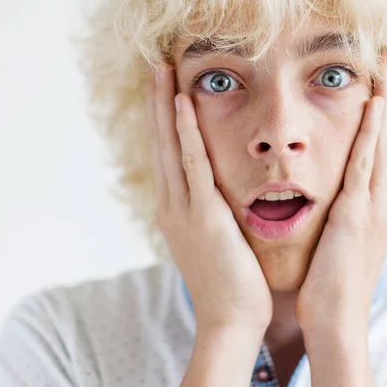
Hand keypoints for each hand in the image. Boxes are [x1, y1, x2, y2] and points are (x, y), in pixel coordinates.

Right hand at [147, 64, 272, 331]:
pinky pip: (193, 165)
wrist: (232, 321)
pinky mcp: (203, 215)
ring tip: (161, 69)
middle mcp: (172, 204)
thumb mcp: (216, 242)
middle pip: (160, 142)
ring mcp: (183, 209)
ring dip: (165, 105)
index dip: (165, 119)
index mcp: (177, 210)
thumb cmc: (232, 283)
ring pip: (170, 145)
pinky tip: (183, 103)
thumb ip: (213, 214)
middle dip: (157, 103)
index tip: (166, 88)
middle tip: (155, 65)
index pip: (167, 155)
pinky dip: (185, 133)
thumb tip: (221, 195)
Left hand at [295, 57, 386, 334]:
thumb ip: (346, 210)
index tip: (379, 79)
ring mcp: (375, 205)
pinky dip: (373, 133)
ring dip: (385, 101)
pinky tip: (376, 105)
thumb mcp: (343, 238)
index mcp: (378, 203)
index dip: (382, 111)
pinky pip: (367, 164)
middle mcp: (384, 198)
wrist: (335, 318)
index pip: (382, 147)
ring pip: (384, 142)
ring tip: (385, 65)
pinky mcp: (359, 213)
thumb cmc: (332, 280)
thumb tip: (337, 192)